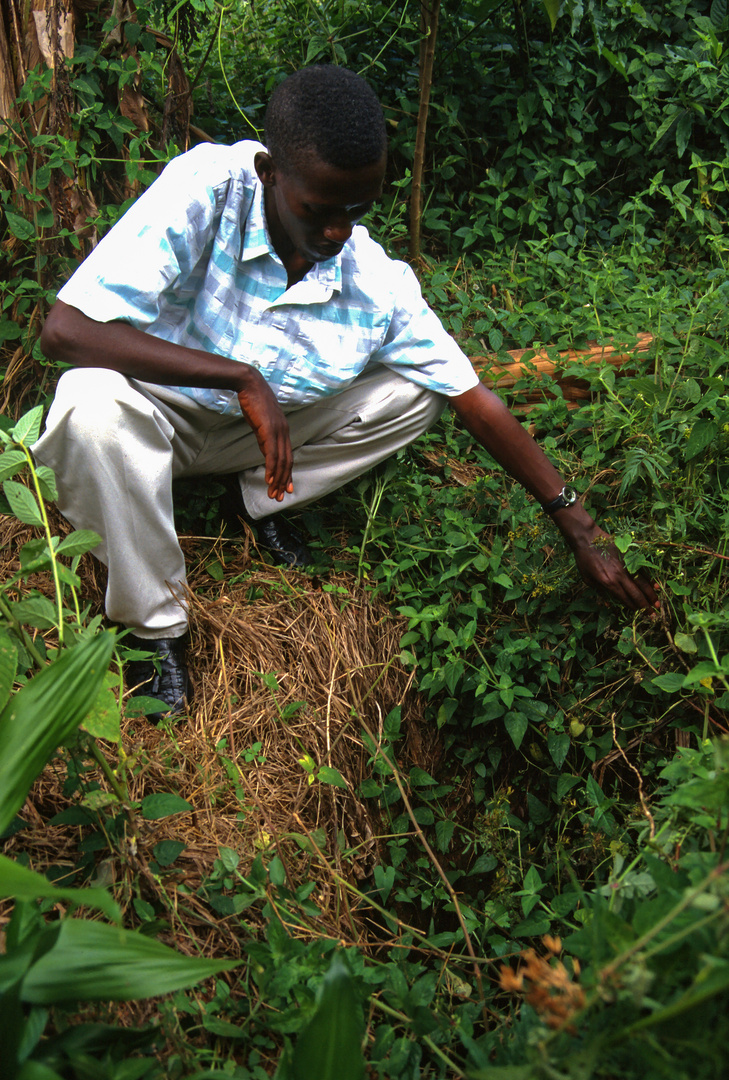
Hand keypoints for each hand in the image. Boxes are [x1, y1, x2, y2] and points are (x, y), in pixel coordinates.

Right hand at [236, 371, 292, 500]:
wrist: (249, 383)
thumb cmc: (253, 401)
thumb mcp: (260, 422)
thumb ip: (265, 435)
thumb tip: (266, 448)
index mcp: (283, 430)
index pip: (288, 456)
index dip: (288, 473)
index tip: (287, 487)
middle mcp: (284, 431)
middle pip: (287, 462)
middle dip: (284, 481)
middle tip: (280, 496)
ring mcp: (278, 430)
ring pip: (281, 460)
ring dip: (278, 479)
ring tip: (274, 493)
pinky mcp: (269, 429)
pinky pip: (272, 453)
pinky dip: (272, 467)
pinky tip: (269, 479)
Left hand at [568, 523, 658, 611]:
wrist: (587, 538)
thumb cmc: (584, 559)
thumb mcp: (587, 579)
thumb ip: (600, 592)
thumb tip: (609, 605)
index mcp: (608, 583)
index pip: (624, 599)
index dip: (633, 608)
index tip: (640, 614)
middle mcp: (619, 576)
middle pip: (636, 594)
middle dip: (645, 606)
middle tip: (653, 614)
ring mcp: (626, 566)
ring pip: (642, 583)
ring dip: (651, 595)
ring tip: (657, 604)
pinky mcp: (629, 557)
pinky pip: (642, 570)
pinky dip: (650, 579)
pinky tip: (655, 586)